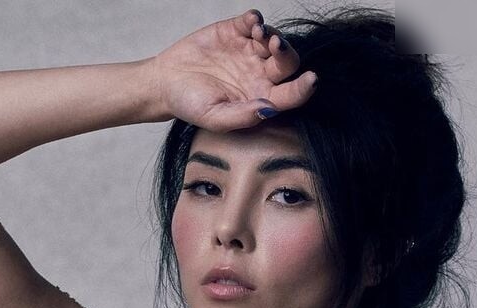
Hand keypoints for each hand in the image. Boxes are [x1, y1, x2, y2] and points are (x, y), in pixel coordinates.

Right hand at [149, 9, 316, 130]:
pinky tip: (250, 23)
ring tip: (259, 34)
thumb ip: (243, 116)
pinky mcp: (236, 31)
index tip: (311, 80)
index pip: (290, 94)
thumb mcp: (214, 118)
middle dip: (286, 53)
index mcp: (260, 98)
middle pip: (287, 62)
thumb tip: (270, 109)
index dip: (304, 88)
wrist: (165, 82)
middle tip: (275, 46)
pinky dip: (255, 19)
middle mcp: (260, 75)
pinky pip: (253, 21)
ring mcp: (249, 51)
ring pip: (273, 39)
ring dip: (272, 34)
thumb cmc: (189, 105)